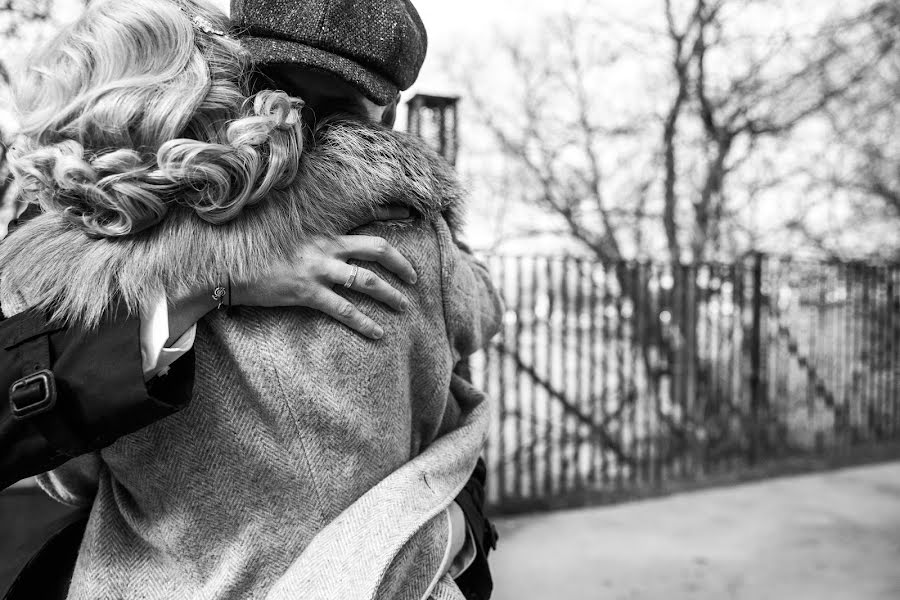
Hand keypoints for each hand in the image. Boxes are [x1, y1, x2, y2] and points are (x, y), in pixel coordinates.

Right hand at [232, 206, 417, 338]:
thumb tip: (329, 236)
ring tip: (404, 307)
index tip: (411, 214)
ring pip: (366, 281)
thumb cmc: (256, 249)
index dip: (390, 214)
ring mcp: (317, 269)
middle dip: (401, 264)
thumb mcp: (287, 230)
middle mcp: (325, 246)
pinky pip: (343, 310)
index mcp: (323, 229)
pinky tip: (378, 333)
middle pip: (377, 249)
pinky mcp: (306, 292)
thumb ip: (311, 232)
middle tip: (415, 278)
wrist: (225, 264)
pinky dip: (364, 323)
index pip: (365, 217)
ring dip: (390, 295)